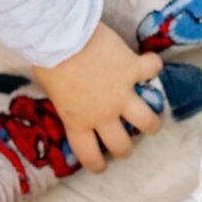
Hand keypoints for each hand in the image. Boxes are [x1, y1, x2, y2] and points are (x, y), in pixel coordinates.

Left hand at [34, 24, 163, 173]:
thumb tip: (70, 98)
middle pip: (122, 145)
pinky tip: (150, 64)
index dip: (97, 164)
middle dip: (126, 148)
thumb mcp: (50, 90)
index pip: (89, 155)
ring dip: (151, 123)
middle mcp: (102, 114)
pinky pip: (151, 70)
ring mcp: (121, 94)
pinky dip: (152, 66)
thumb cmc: (48, 60)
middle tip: (127, 143)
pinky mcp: (132, 70)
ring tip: (151, 121)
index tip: (102, 166)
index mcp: (77, 121)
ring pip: (146, 121)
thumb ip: (66, 101)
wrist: (61, 36)